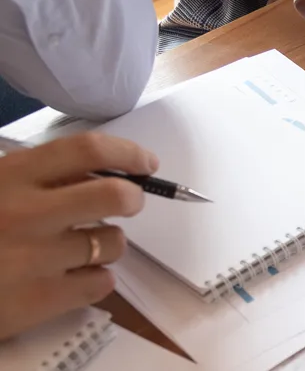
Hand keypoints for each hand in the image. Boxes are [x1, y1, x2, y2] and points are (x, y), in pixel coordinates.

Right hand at [0, 134, 152, 339]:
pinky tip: (69, 278)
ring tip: (78, 249)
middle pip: (116, 196)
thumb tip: (97, 171)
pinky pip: (101, 283)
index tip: (146, 164)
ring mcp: (36, 259)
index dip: (127, 153)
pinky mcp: (41, 300)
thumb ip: (32, 178)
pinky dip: (94, 280)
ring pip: (112, 243)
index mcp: (10, 178)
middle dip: (133, 198)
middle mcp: (27, 214)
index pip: (86, 151)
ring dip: (106, 244)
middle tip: (127, 204)